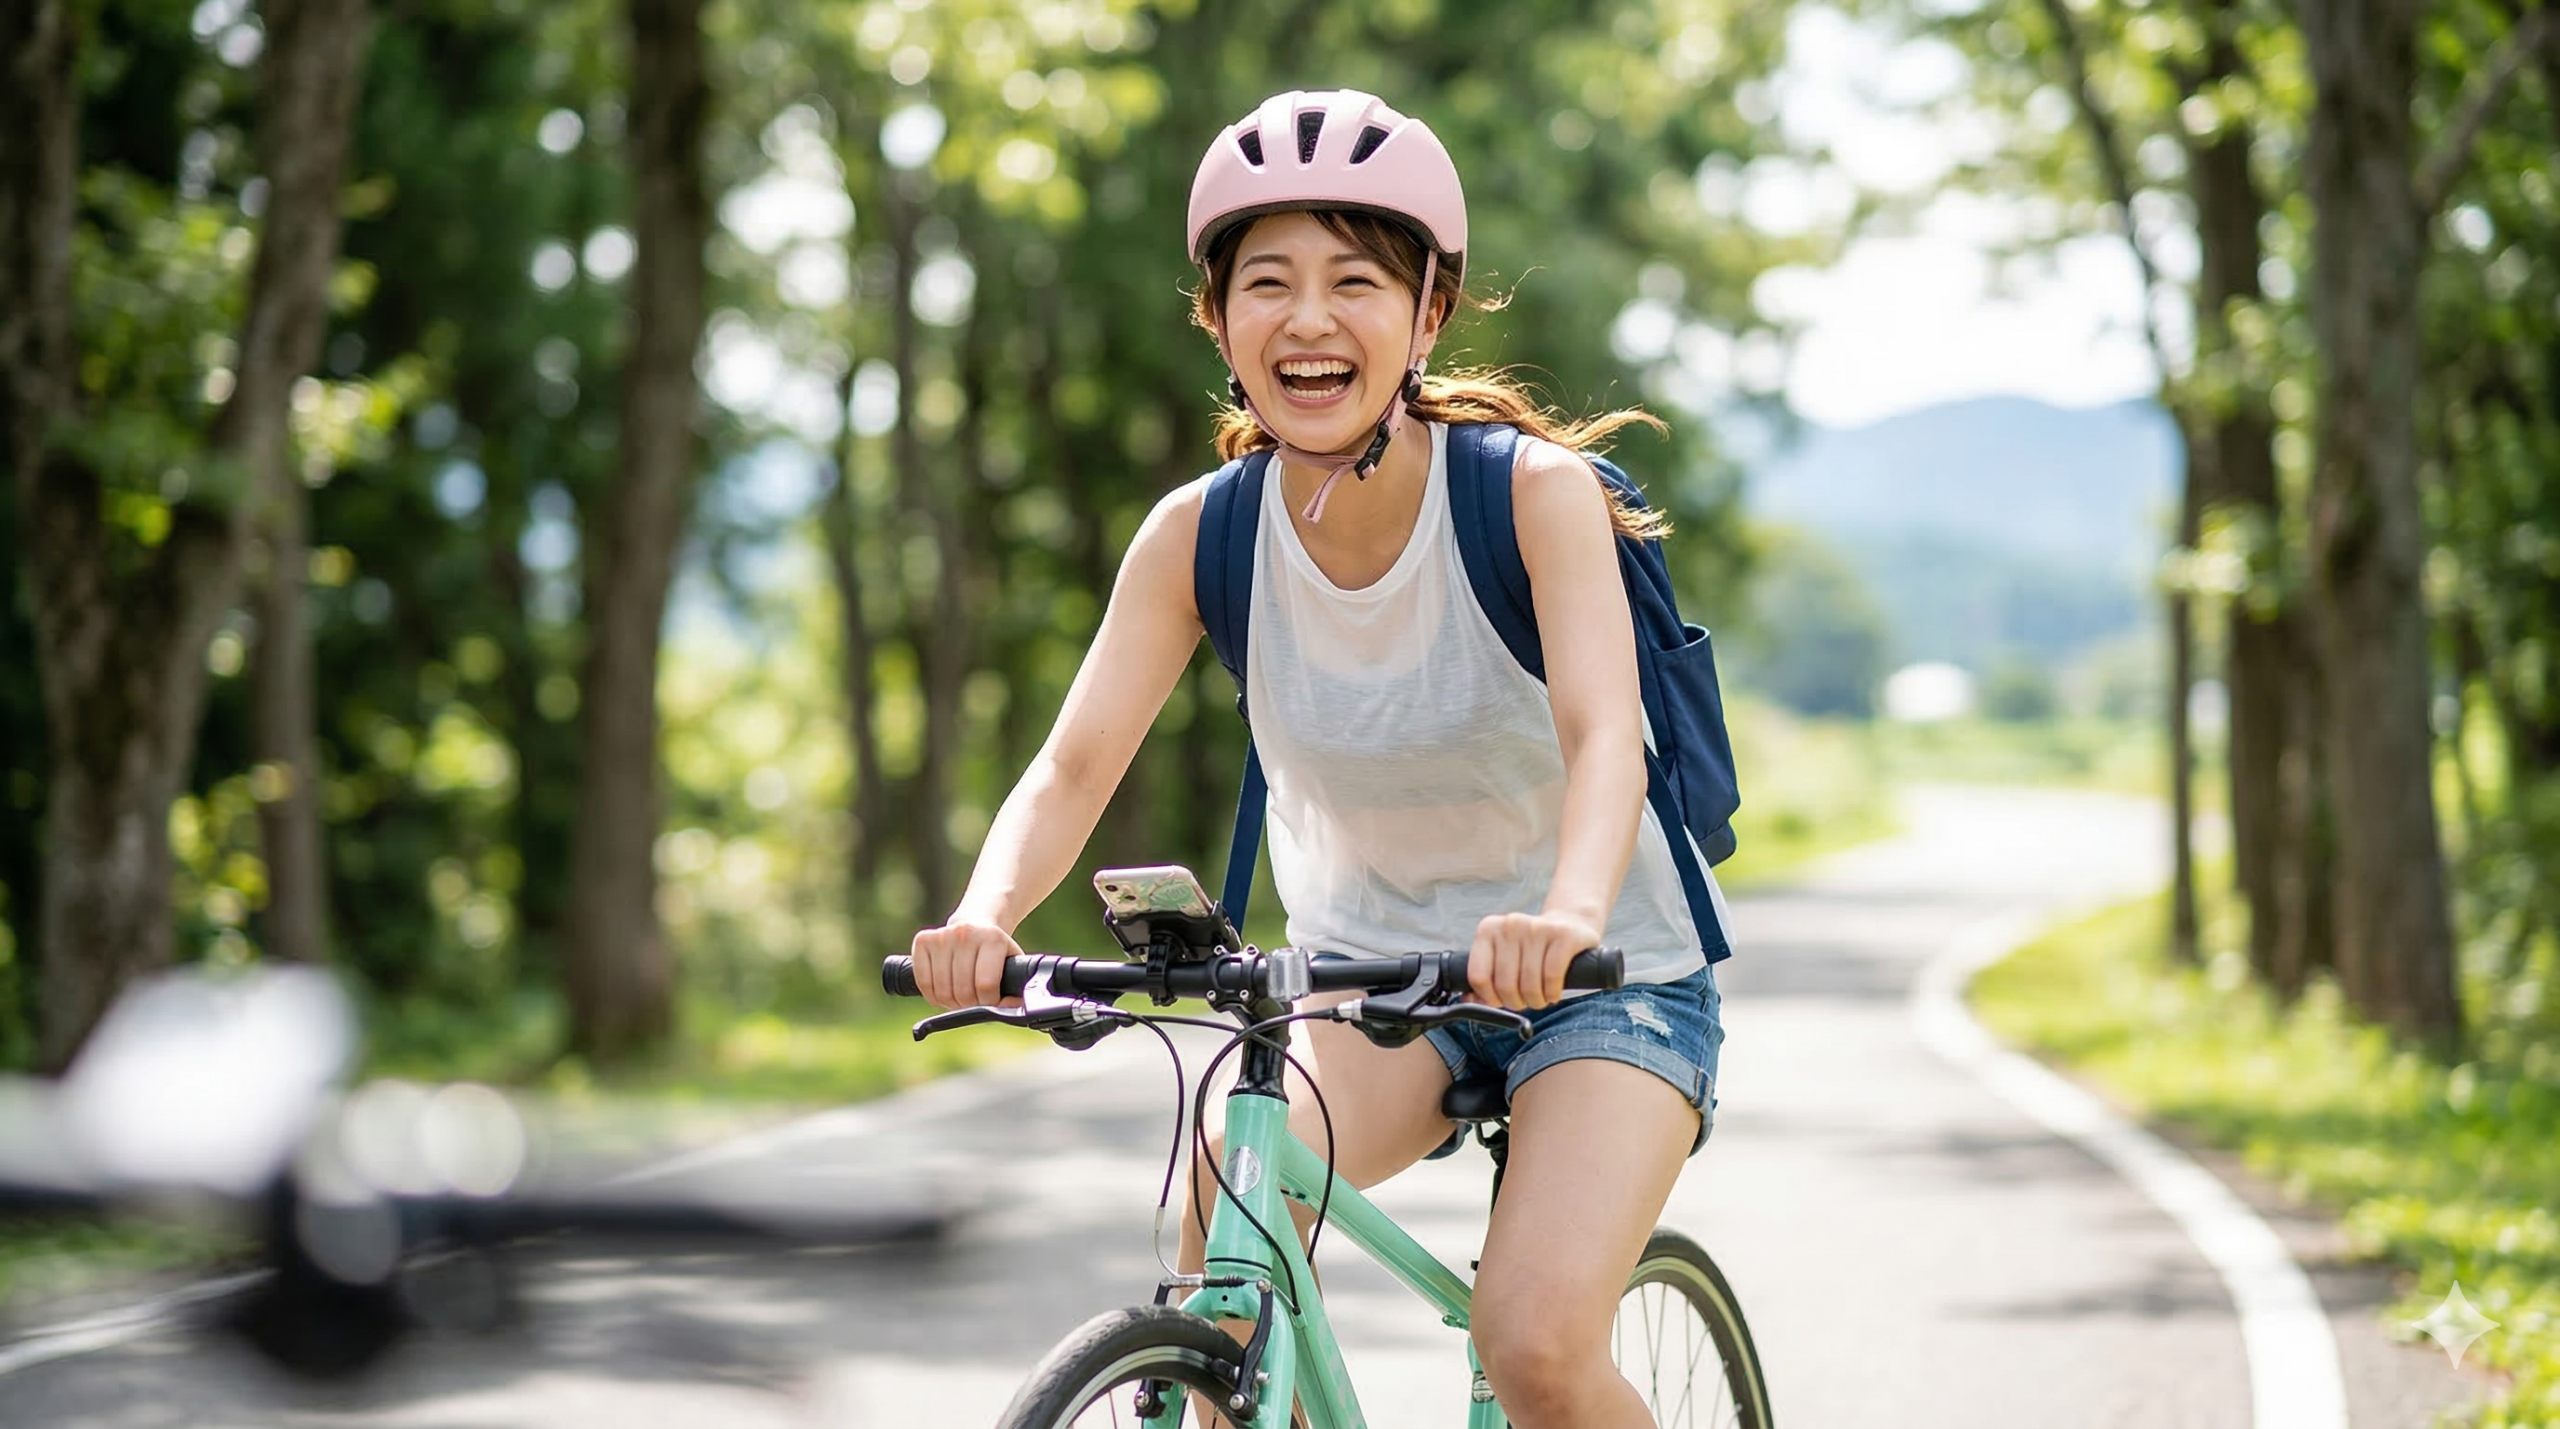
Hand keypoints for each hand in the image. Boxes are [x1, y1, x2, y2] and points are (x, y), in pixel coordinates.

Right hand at [910, 918, 1023, 1008]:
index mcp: (992, 938)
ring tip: (961, 997)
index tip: (991, 1002)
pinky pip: (923, 982)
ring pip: (942, 991)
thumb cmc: (995, 951)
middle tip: (974, 1001)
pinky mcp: (923, 940)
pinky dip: (932, 996)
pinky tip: (943, 992)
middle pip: (963, 991)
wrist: (975, 923)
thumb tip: (1013, 1009)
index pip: (986, 985)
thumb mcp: (1012, 964)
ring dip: (951, 1003)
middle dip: (969, 1006)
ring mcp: (942, 935)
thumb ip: (1016, 988)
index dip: (988, 1003)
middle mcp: (965, 933)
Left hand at [1468, 910, 1604, 1010]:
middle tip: (1524, 1002)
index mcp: (1488, 929)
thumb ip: (1485, 978)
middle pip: (1505, 984)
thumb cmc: (1531, 949)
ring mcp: (1536, 928)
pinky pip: (1551, 977)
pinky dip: (1551, 993)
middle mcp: (1510, 925)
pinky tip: (1553, 993)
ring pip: (1529, 984)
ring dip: (1536, 1001)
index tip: (1500, 1002)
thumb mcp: (1504, 957)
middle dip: (1516, 1003)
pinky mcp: (1562, 935)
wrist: (1570, 924)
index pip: (1478, 976)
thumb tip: (1468, 1000)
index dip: (1489, 998)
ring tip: (1540, 998)